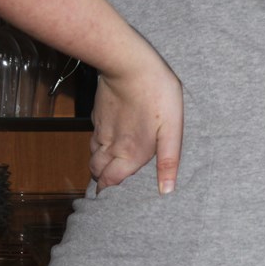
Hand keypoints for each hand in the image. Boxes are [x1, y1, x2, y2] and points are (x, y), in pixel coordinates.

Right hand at [89, 50, 182, 194]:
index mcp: (129, 154)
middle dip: (101, 181)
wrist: (128, 63)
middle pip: (97, 172)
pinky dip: (98, 144)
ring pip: (93, 155)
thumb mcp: (172, 131)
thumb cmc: (157, 96)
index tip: (109, 202)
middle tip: (110, 185)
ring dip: (98, 164)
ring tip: (109, 167)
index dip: (107, 194)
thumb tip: (165, 192)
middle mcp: (111, 146)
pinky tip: (109, 139)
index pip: (109, 183)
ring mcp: (101, 129)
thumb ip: (168, 162)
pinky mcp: (98, 114)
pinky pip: (94, 136)